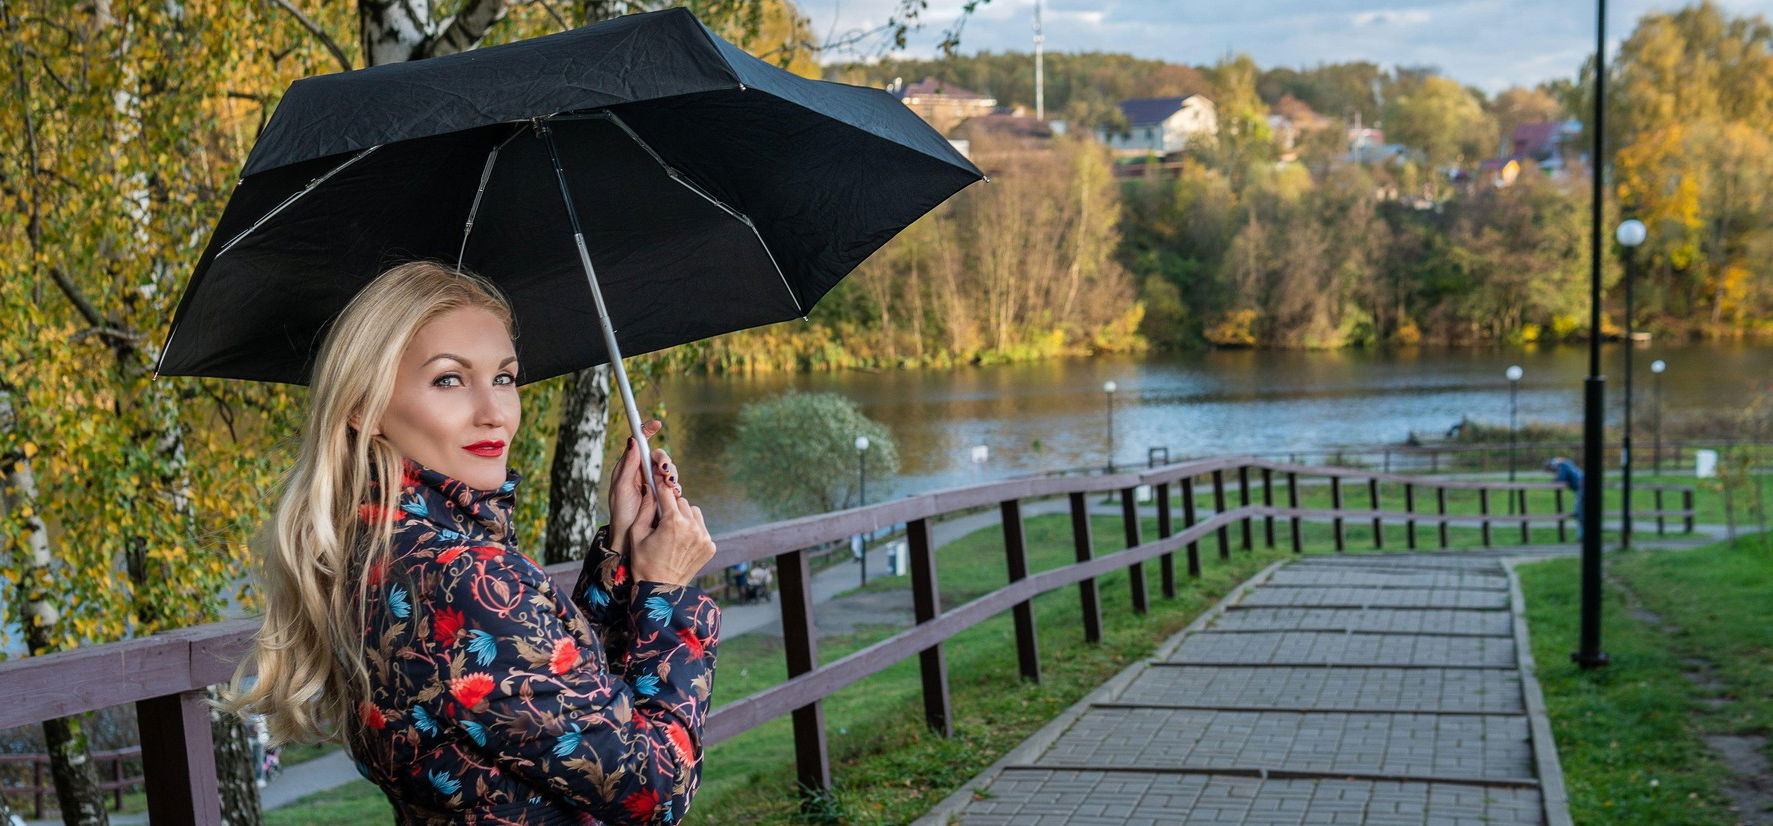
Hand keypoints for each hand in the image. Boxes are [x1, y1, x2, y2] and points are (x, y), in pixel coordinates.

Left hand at [608, 420, 681, 551]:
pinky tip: (674, 493)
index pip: (640, 444)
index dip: (647, 431)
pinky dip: (676, 487)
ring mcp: (655, 485)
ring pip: (670, 470)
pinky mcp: (665, 496)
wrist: (631, 539)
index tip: (656, 423)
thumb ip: (628, 465)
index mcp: (630, 468)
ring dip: (672, 474)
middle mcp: (643, 474)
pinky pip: (675, 486)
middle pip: (659, 456)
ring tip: (669, 485)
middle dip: (665, 460)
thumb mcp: (621, 488)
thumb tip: (633, 440)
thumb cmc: (622, 515)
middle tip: (665, 471)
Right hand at [627, 477, 715, 586]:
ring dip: (684, 516)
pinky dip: (693, 529)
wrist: (661, 590)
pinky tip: (681, 541)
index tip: (657, 477)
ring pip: (694, 512)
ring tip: (672, 530)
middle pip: (681, 501)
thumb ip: (644, 508)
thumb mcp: (637, 534)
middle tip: (662, 516)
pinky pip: (701, 527)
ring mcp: (704, 537)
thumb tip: (649, 488)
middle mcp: (692, 527)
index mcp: (672, 522)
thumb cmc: (644, 562)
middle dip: (671, 505)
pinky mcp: (710, 546)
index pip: (667, 492)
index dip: (661, 485)